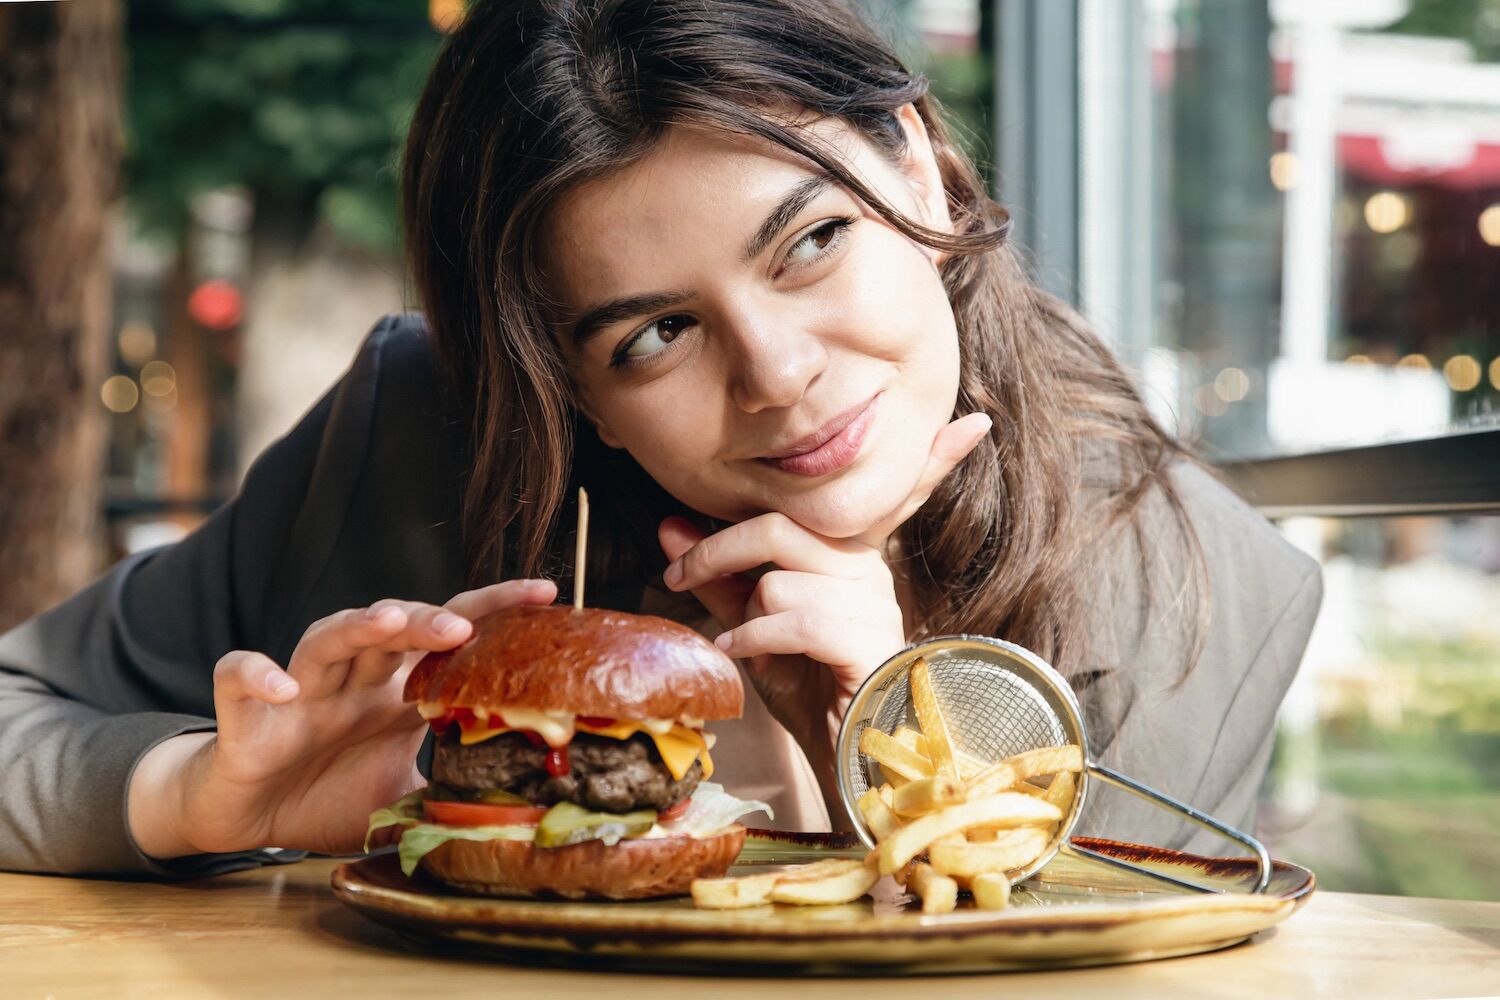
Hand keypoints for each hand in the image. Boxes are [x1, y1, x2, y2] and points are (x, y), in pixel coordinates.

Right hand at [127, 578, 557, 859]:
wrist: (242, 818)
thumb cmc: (320, 796)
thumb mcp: (397, 798)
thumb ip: (446, 791)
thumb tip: (516, 807)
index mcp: (391, 694)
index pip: (448, 639)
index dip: (492, 612)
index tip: (546, 595)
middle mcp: (351, 681)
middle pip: (392, 630)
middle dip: (429, 619)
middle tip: (464, 626)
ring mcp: (298, 692)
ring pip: (327, 638)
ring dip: (358, 625)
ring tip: (391, 622)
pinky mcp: (243, 716)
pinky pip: (240, 677)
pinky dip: (257, 674)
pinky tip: (283, 686)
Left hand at [657, 413, 990, 773]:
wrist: (841, 764)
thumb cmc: (806, 691)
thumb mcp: (754, 629)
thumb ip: (719, 578)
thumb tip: (670, 526)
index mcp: (855, 559)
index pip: (886, 499)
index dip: (938, 459)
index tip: (977, 423)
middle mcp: (870, 571)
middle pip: (783, 526)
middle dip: (719, 548)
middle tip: (678, 573)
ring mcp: (873, 605)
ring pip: (779, 580)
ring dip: (747, 618)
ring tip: (751, 648)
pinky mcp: (865, 641)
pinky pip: (791, 619)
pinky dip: (753, 640)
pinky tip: (746, 658)